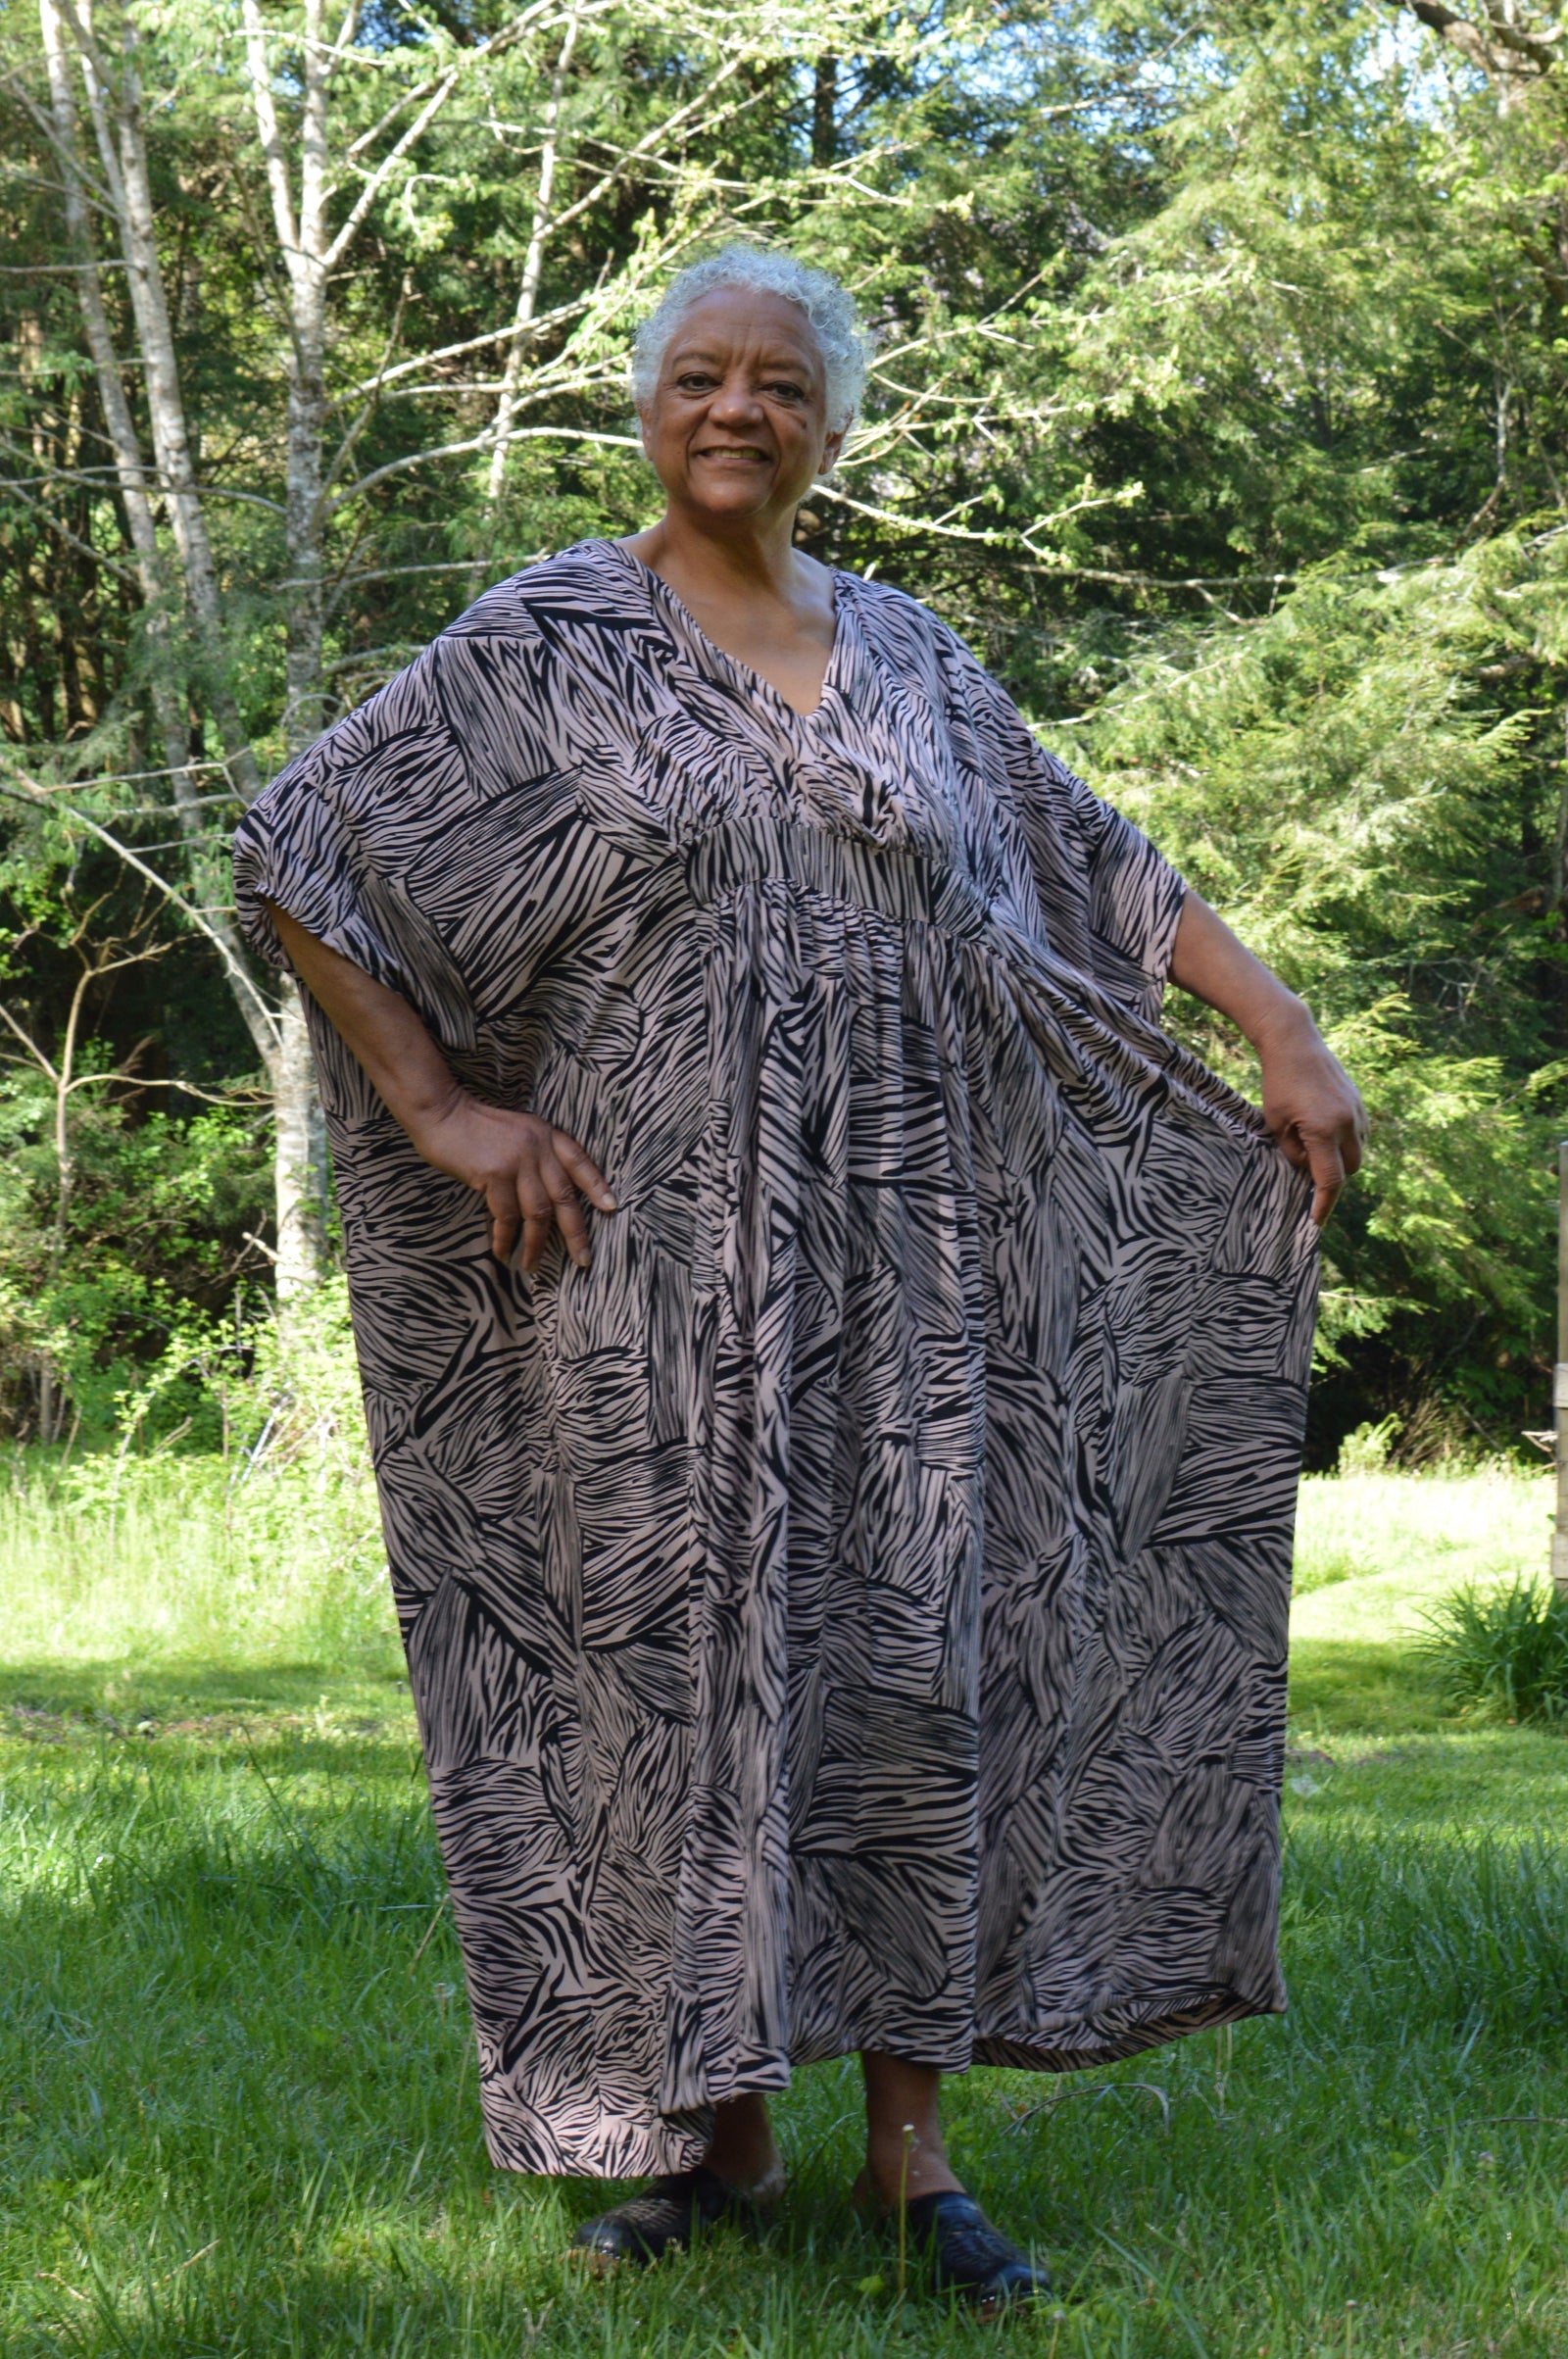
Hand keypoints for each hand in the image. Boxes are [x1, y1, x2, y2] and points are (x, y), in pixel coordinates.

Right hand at [410, 1091, 615, 1269]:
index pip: (580, 1162)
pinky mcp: (496, 1174)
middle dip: (575, 1233)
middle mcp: (538, 1147)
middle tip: (582, 1259)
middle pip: (565, 1197)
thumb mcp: (518, 1132)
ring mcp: (518, 1161)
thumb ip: (536, 1157)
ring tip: (531, 1266)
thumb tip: (546, 1201)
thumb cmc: (475, 1127)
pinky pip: (506, 1216)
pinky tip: (503, 1252)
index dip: (597, 1186)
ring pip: (538, 1213)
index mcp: (547, 1135)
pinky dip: (505, 1238)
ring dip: (536, 1245)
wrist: (442, 1112)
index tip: (611, 1207)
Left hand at [1254, 1007, 1366, 1226]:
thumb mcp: (1276, 1124)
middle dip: (1333, 1178)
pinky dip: (1347, 1142)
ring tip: (1315, 1150)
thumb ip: (1293, 1153)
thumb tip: (1307, 1171)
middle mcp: (1347, 1123)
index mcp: (1324, 1130)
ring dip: (1342, 1160)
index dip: (1323, 1205)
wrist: (1295, 1042)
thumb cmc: (1278, 1083)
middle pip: (1350, 1170)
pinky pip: (1360, 1134)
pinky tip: (1326, 1133)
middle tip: (1308, 1175)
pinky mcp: (1360, 1102)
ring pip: (1358, 1152)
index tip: (1316, 1222)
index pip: (1329, 1180)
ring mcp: (1358, 1111)